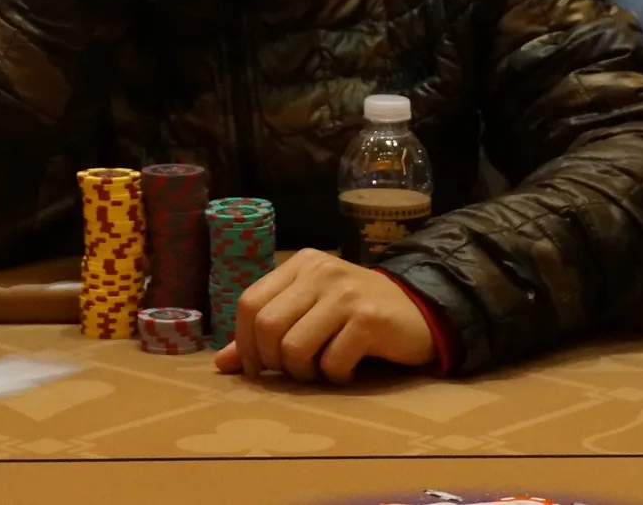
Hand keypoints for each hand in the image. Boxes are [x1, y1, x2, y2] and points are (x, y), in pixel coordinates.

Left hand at [214, 249, 435, 383]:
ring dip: (304, 373)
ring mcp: (345, 293)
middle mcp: (321, 271)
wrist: (420, 311)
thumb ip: (266, 333)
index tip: (257, 368)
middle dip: (273, 362)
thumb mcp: (309, 313)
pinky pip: (331, 362)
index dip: (244, 343)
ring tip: (321, 370)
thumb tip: (222, 364)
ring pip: (294, 347)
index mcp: (301, 264)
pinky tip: (349, 370)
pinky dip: (336, 377)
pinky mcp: (369, 319)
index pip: (248, 303)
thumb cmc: (355, 314)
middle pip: (266, 326)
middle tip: (293, 372)